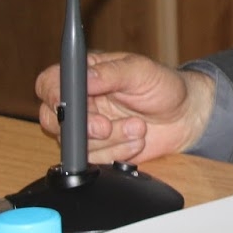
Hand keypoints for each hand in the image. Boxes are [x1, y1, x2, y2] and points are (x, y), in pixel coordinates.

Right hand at [34, 51, 215, 165]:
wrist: (183, 116)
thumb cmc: (162, 86)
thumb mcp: (141, 71)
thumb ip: (112, 73)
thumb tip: (84, 78)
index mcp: (85, 74)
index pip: (49, 83)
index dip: (54, 97)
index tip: (73, 107)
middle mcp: (80, 102)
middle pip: (54, 120)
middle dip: (82, 127)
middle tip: (106, 126)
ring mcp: (87, 129)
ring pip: (74, 144)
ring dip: (110, 140)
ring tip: (137, 127)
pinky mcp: (98, 150)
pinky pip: (93, 160)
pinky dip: (116, 153)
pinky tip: (135, 140)